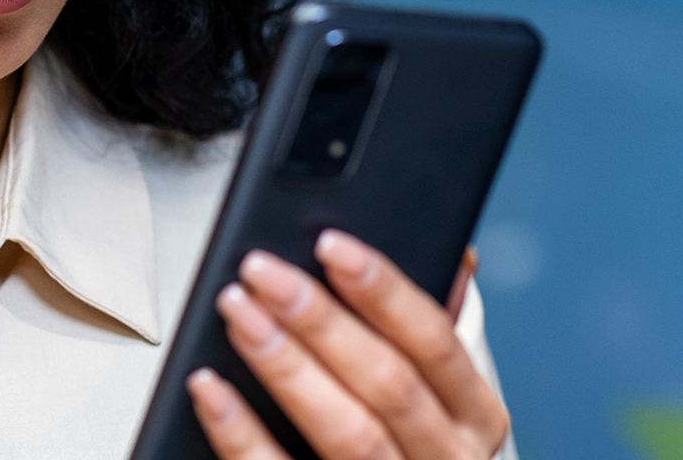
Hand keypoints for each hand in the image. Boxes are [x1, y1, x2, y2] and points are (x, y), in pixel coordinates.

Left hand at [188, 231, 510, 459]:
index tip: (330, 244)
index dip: (384, 290)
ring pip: (347, 430)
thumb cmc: (397, 435)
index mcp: (473, 414)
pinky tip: (210, 388)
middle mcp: (445, 457)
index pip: (434, 340)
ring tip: (238, 313)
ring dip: (285, 365)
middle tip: (261, 271)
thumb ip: (421, 329)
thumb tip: (447, 252)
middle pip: (387, 382)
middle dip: (320, 319)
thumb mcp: (429, 390)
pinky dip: (240, 432)